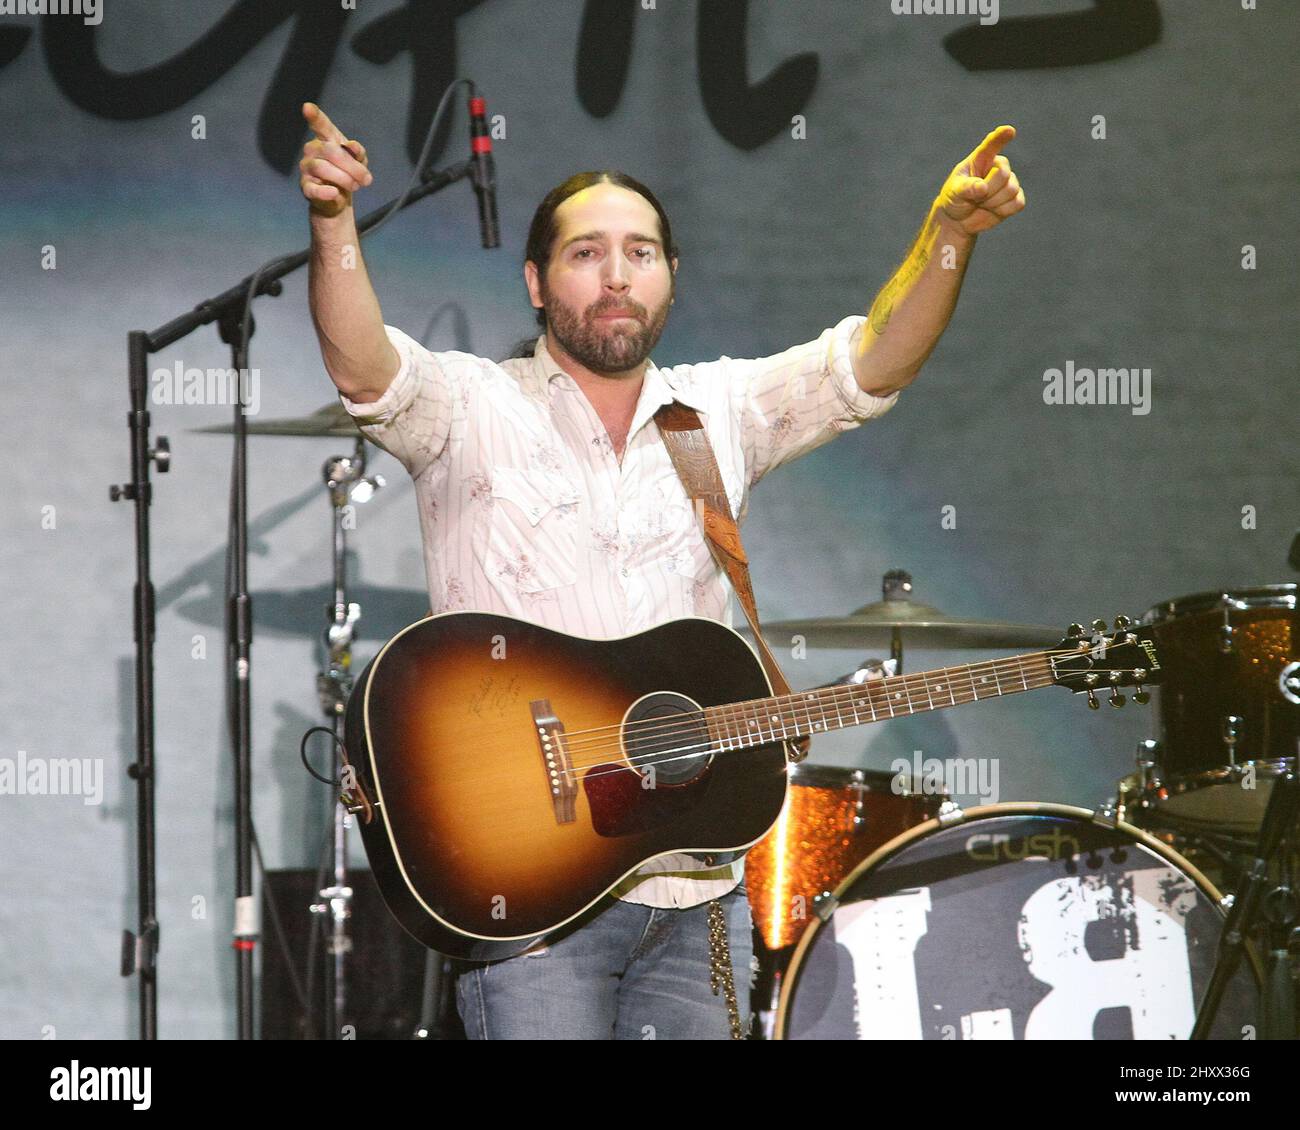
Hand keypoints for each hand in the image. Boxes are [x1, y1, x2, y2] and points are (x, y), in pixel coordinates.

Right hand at [299, 102, 372, 218]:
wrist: (339, 198)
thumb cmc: (348, 173)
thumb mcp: (359, 161)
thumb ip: (358, 152)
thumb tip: (353, 147)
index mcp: (326, 138)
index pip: (320, 124)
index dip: (314, 116)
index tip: (307, 107)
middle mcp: (312, 149)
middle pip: (331, 151)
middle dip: (352, 166)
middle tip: (366, 179)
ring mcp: (306, 167)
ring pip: (323, 168)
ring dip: (345, 179)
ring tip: (355, 186)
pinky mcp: (306, 186)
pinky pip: (313, 188)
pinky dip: (325, 192)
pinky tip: (334, 193)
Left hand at [935, 125, 1024, 236]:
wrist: (958, 220)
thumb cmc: (954, 199)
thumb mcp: (954, 192)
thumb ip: (966, 188)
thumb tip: (982, 188)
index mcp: (981, 158)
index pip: (992, 144)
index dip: (1001, 137)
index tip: (1009, 131)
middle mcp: (998, 166)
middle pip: (1003, 174)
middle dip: (989, 190)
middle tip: (975, 198)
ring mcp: (1008, 182)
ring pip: (1011, 190)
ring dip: (993, 203)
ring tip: (981, 203)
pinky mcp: (1015, 198)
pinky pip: (1018, 203)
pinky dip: (1003, 210)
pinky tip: (993, 210)